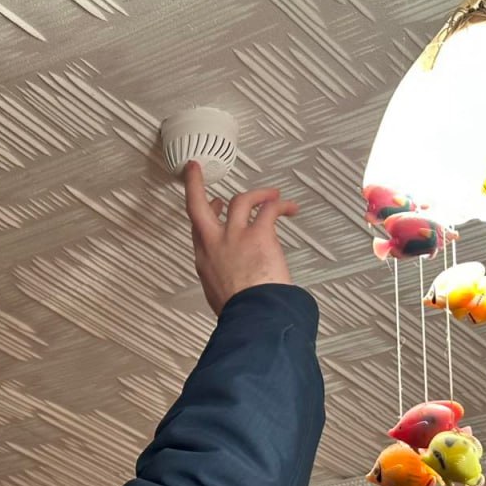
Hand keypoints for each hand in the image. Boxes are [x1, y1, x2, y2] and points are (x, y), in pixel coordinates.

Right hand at [182, 161, 299, 315]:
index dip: (206, 214)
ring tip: (272, 195)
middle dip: (195, 185)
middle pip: (198, 205)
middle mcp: (215, 243)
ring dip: (257, 194)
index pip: (198, 229)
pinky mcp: (258, 234)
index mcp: (204, 260)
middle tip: (195, 171)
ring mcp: (235, 236)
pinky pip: (269, 209)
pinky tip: (290, 207)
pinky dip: (281, 205)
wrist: (252, 315)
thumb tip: (233, 283)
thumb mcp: (218, 296)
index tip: (214, 205)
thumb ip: (222, 280)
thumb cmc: (238, 312)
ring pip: (241, 200)